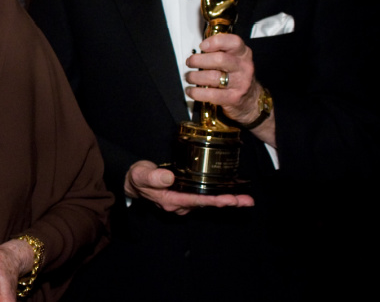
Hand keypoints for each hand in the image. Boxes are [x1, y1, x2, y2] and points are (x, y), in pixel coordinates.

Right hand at [124, 161, 253, 214]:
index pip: (196, 201)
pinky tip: (230, 194)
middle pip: (207, 204)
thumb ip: (153, 176)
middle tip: (246, 201)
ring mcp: (183, 203)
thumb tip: (169, 177)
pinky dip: (218, 197)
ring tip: (245, 199)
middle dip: (228, 203)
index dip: (214, 200)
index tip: (230, 200)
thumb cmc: (138, 177)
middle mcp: (179, 205)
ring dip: (226, 201)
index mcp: (170, 200)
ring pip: (207, 203)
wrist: (133, 182)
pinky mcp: (186, 198)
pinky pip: (204, 199)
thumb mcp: (141, 174)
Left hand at [185, 33, 261, 125]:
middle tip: (190, 62)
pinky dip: (196, 92)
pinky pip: (210, 94)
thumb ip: (219, 51)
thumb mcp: (234, 58)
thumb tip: (198, 50)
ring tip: (189, 77)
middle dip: (199, 60)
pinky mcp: (233, 98)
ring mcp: (240, 83)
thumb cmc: (236, 75)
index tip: (202, 46)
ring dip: (195, 76)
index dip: (216, 42)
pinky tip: (191, 90)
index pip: (234, 42)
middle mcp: (243, 67)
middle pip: (219, 59)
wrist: (250, 99)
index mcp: (243, 54)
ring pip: (212, 77)